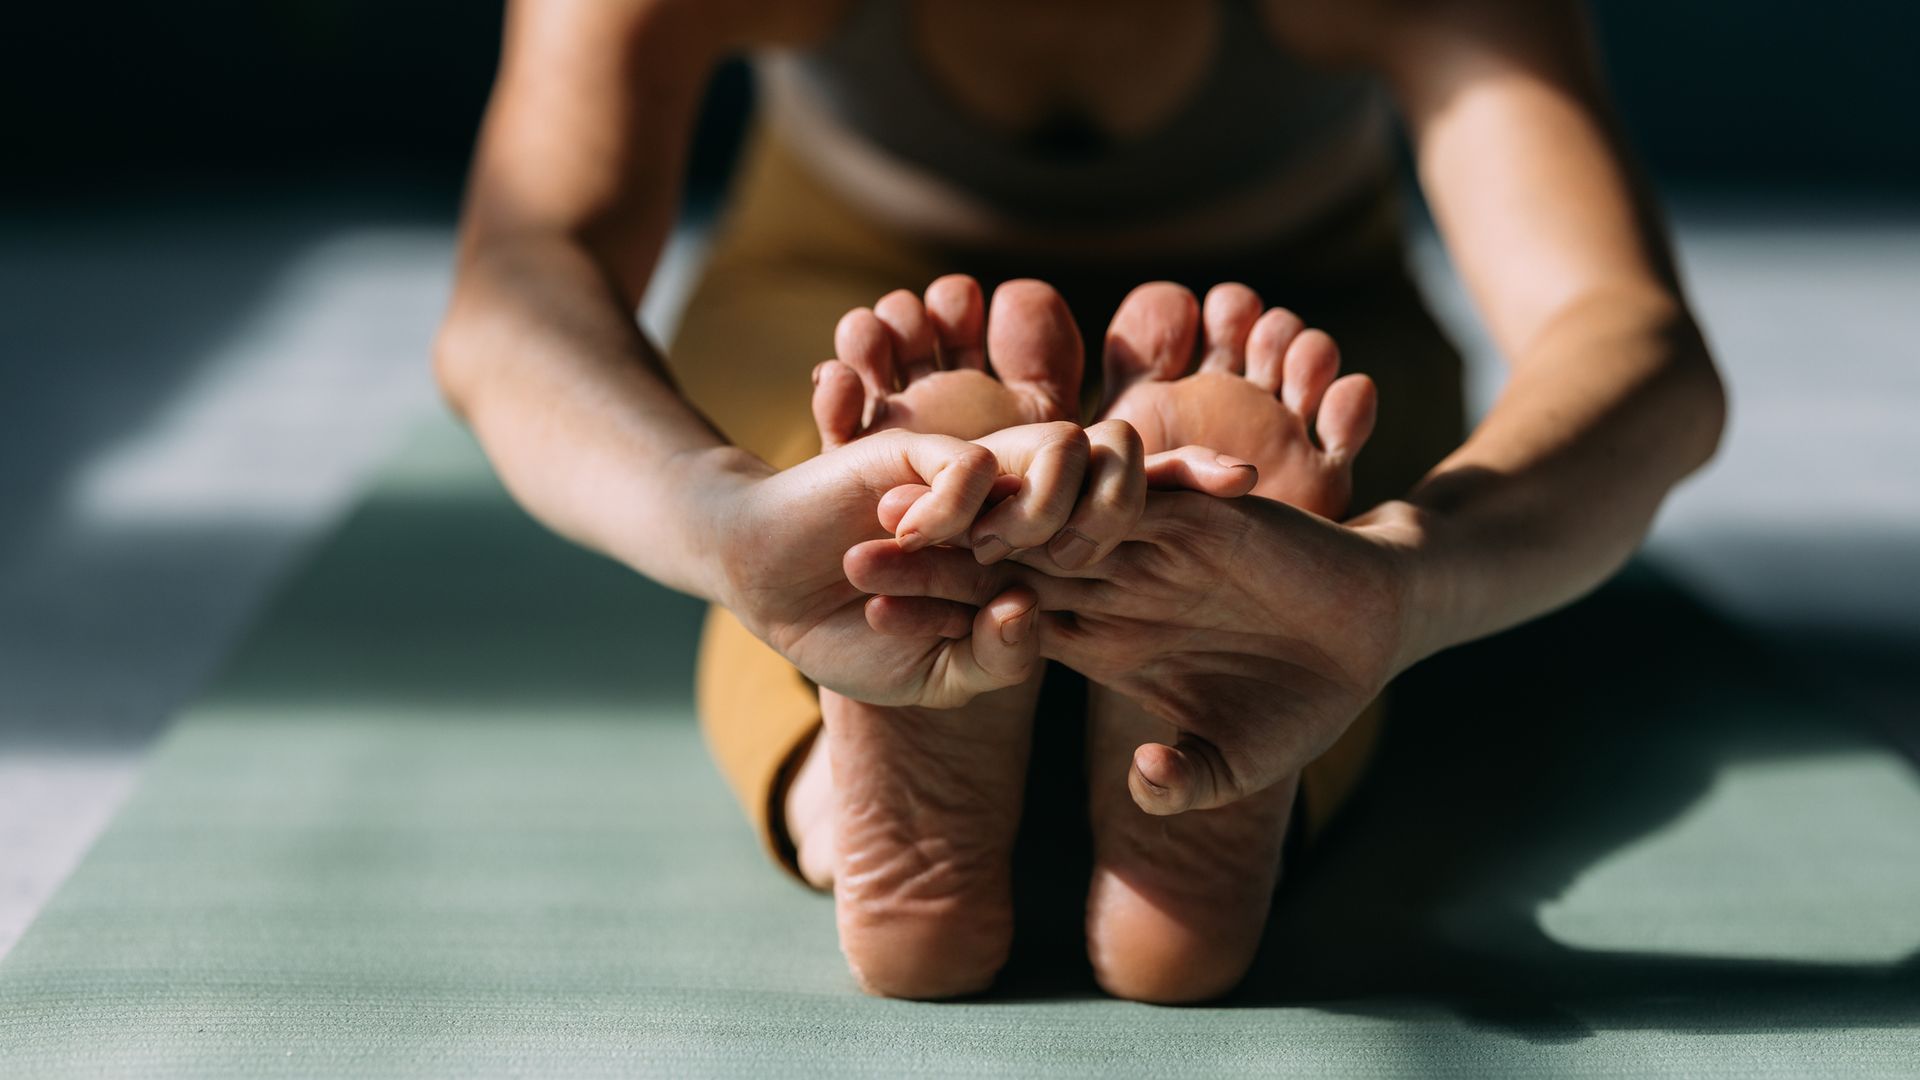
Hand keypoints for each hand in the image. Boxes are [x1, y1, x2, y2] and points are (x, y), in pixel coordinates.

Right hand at [709, 423, 1254, 709]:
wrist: (771, 591)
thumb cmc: (856, 645)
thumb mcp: (938, 673)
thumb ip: (991, 655)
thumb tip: (1029, 624)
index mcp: (1031, 559)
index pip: (1119, 538)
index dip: (1179, 535)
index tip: (1258, 544)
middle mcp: (1012, 508)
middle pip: (1105, 484)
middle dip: (1172, 481)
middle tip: (1242, 484)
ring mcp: (969, 479)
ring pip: (1048, 463)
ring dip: (1089, 473)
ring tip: (1132, 483)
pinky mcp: (911, 457)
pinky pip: (961, 470)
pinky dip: (979, 493)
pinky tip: (999, 511)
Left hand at [845, 490, 1422, 812]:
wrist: (1376, 635)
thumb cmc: (1305, 705)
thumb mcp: (1241, 761)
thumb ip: (1190, 779)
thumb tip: (1144, 785)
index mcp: (1105, 639)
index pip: (1004, 621)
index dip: (942, 616)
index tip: (871, 617)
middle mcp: (1115, 585)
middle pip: (1005, 563)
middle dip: (933, 558)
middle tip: (854, 551)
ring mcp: (1154, 546)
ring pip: (1053, 519)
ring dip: (986, 513)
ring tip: (914, 504)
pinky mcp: (1202, 515)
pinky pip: (1136, 496)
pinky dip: (1086, 488)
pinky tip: (1026, 480)